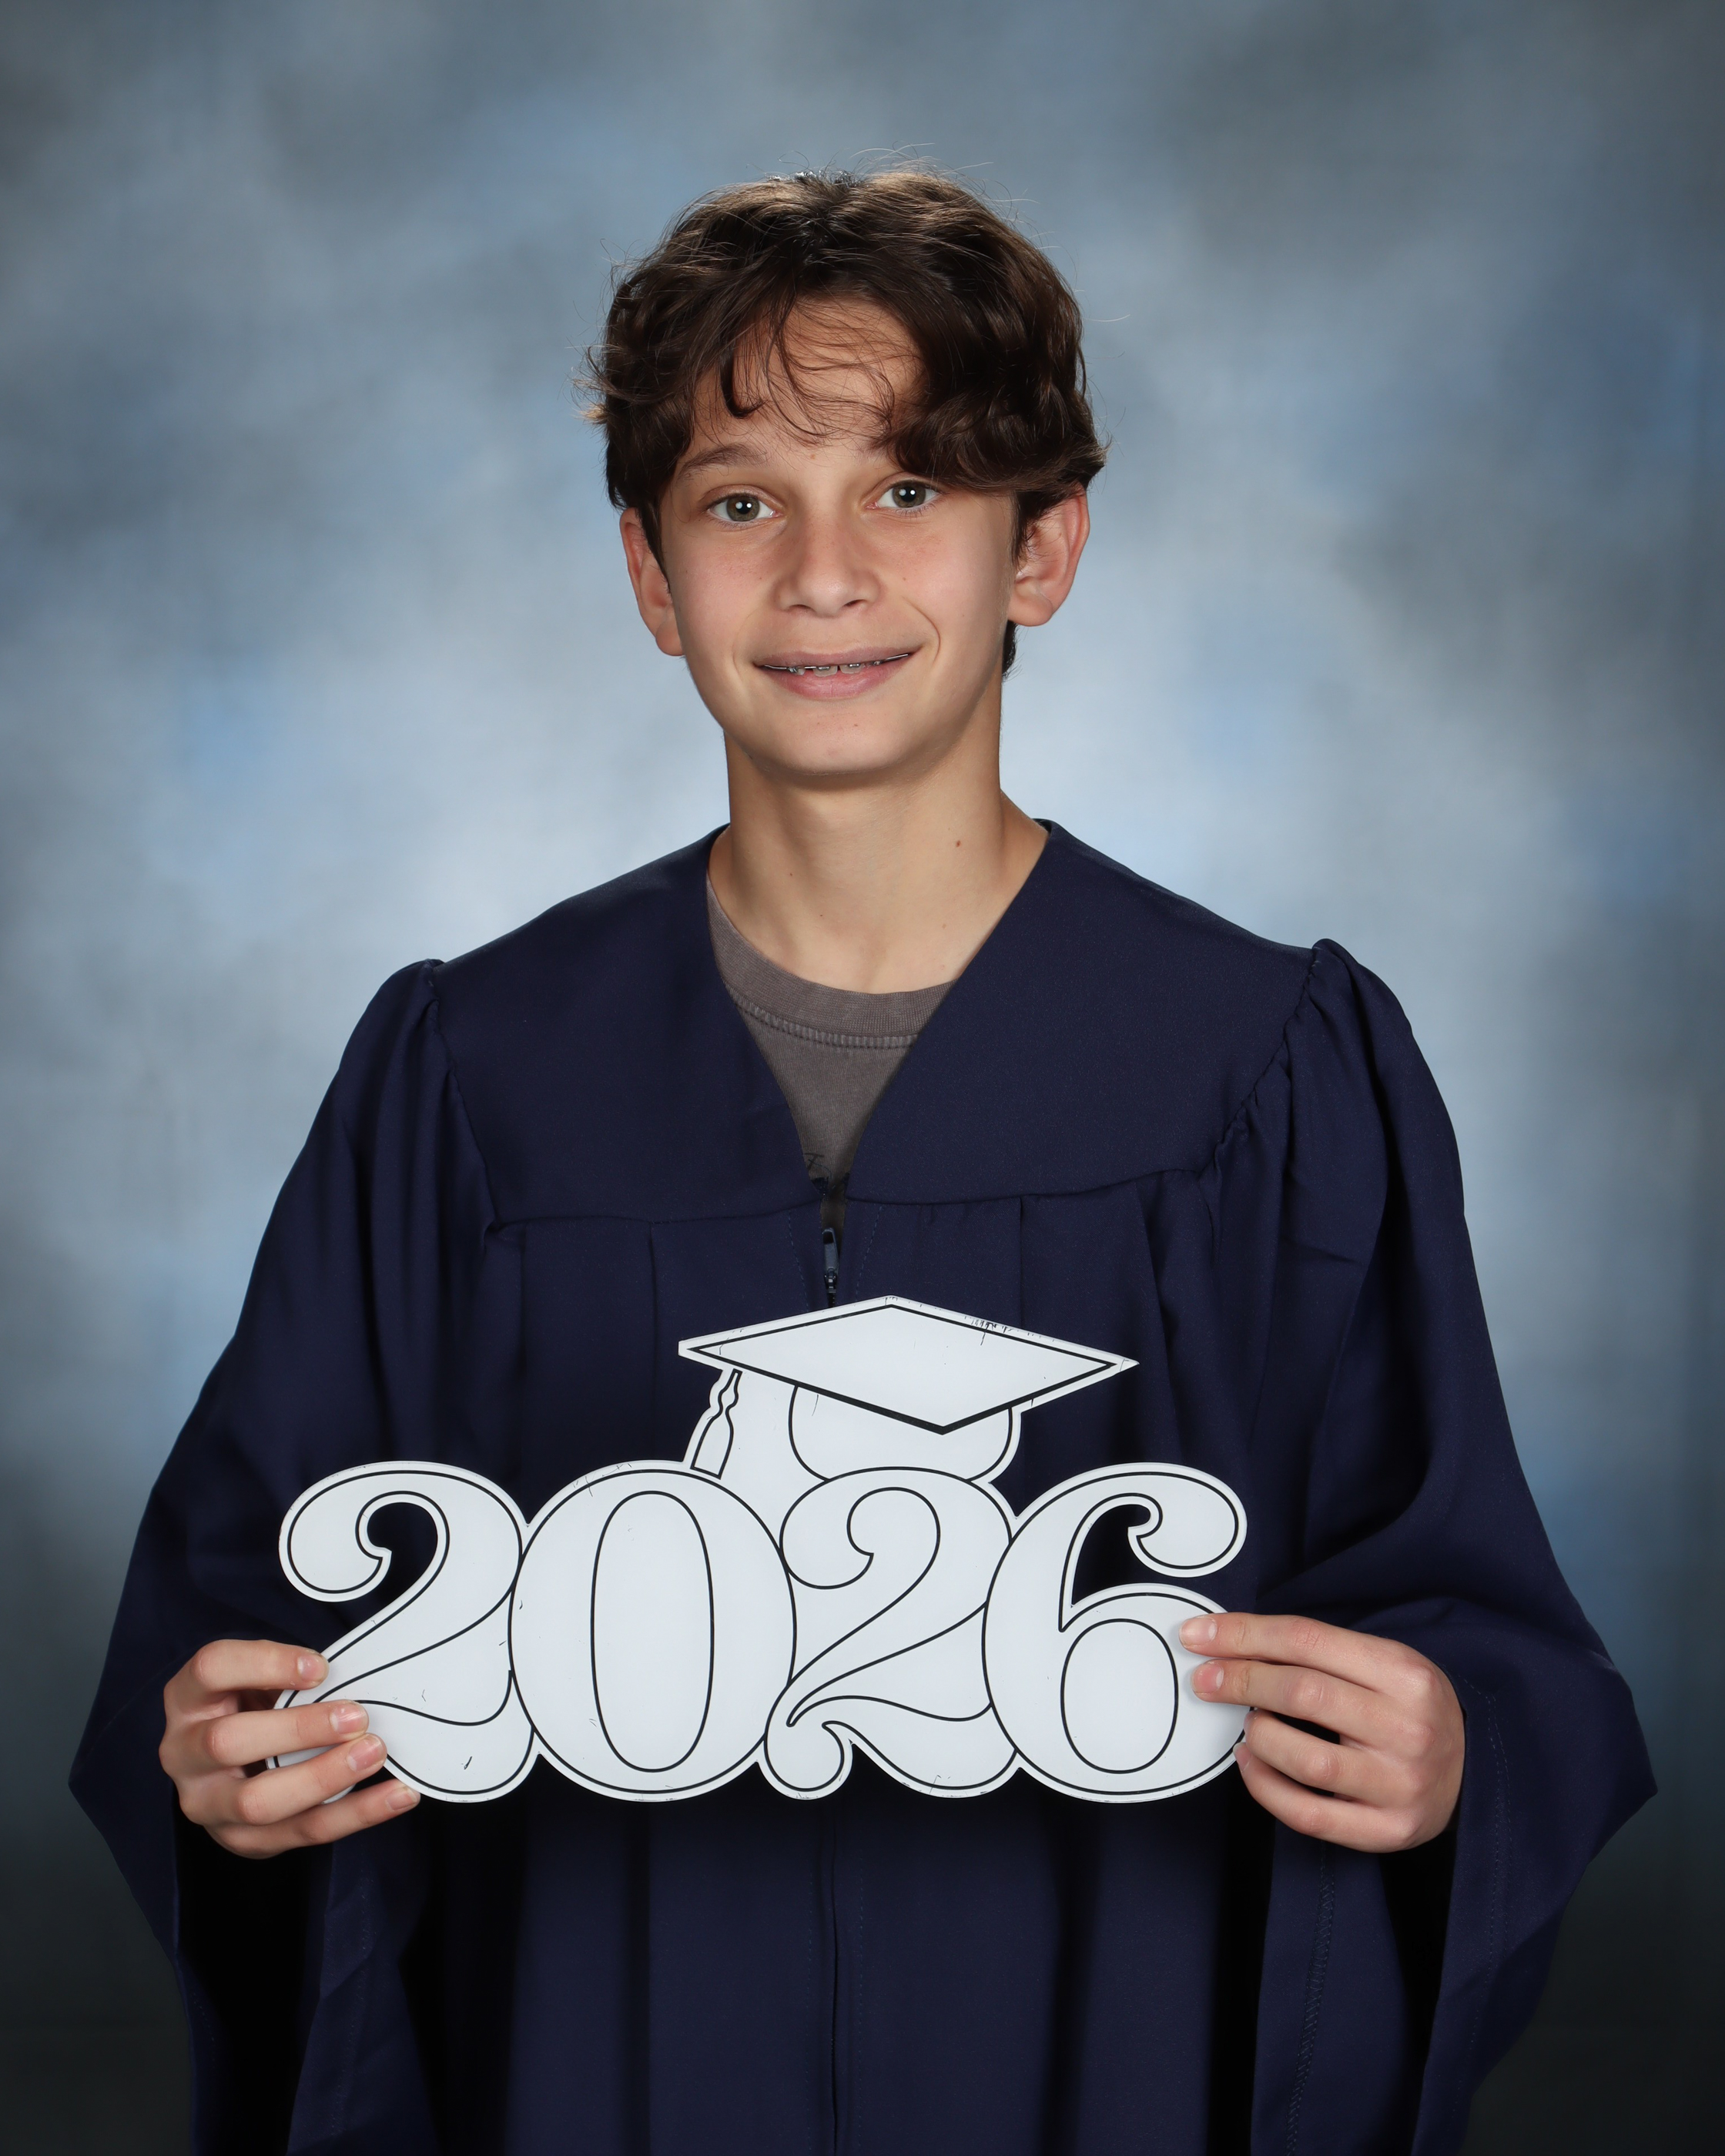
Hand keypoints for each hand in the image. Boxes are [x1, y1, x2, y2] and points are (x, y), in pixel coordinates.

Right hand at [161, 1638, 418, 1857]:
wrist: (231, 1760)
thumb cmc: (255, 1703)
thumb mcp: (259, 1676)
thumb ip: (290, 1675)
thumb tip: (353, 1677)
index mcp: (187, 1697)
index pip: (212, 1668)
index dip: (266, 1663)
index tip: (321, 1666)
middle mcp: (183, 1753)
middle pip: (227, 1742)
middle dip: (298, 1730)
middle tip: (357, 1717)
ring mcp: (205, 1803)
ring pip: (257, 1802)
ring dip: (323, 1778)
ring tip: (374, 1754)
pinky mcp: (241, 1840)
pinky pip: (301, 1832)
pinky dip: (356, 1814)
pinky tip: (397, 1795)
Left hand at [1178, 1613, 1463, 1851]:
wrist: (1472, 1772)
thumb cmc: (1407, 1709)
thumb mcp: (1381, 1664)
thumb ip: (1317, 1653)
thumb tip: (1229, 1644)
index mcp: (1405, 1672)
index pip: (1307, 1640)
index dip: (1243, 1635)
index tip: (1197, 1636)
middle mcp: (1407, 1727)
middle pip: (1303, 1693)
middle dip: (1239, 1681)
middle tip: (1204, 1679)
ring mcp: (1400, 1783)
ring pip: (1305, 1758)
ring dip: (1258, 1736)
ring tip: (1248, 1725)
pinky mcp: (1389, 1830)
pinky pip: (1310, 1815)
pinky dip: (1266, 1788)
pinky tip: (1250, 1765)